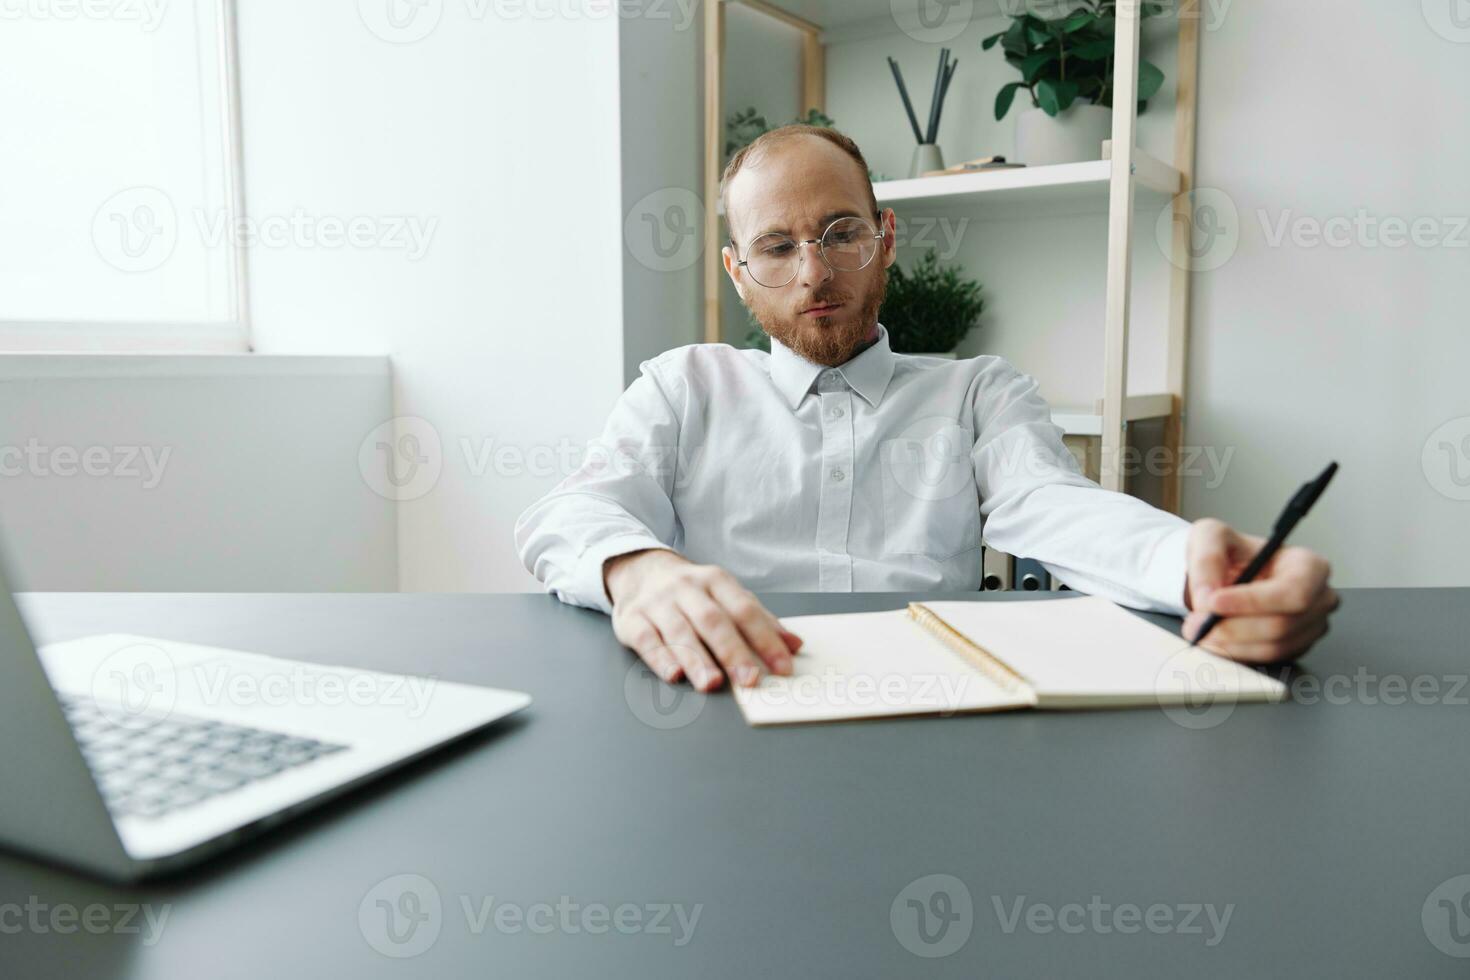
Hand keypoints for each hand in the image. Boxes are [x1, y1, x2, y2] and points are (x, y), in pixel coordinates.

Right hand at [604, 549, 801, 691]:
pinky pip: (646, 639)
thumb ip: (760, 620)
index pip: (745, 610)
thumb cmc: (692, 591)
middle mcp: (686, 589)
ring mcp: (657, 603)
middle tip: (750, 680)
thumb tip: (795, 645)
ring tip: (712, 683)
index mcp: (715, 581)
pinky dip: (660, 658)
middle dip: (732, 651)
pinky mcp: (631, 619)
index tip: (782, 667)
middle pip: (713, 620)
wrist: (640, 569)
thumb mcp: (726, 595)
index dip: (766, 639)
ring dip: (697, 660)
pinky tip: (674, 674)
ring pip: (680, 632)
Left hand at [1182, 518, 1339, 663]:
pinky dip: (1235, 653)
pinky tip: (1215, 639)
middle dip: (1234, 627)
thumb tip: (1207, 598)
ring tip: (1200, 630)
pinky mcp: (1295, 648)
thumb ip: (1207, 559)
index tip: (1214, 603)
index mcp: (1308, 565)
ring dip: (1230, 643)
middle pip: (1282, 625)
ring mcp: (1310, 627)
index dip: (1252, 602)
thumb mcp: (1210, 536)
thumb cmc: (1228, 552)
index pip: (1293, 592)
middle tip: (1198, 622)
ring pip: (1272, 647)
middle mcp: (1318, 598)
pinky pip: (1266, 660)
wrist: (1226, 574)